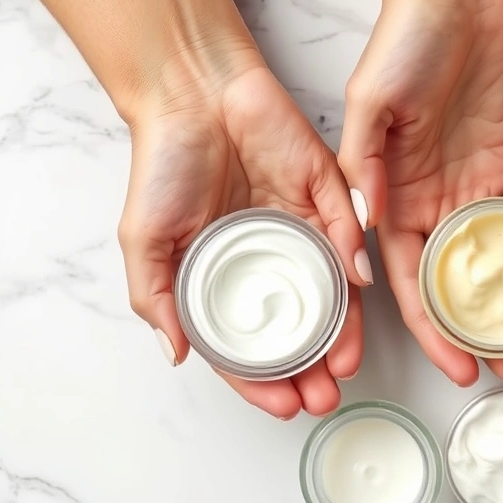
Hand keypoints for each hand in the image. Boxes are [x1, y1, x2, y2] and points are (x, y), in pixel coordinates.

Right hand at [121, 55, 371, 418]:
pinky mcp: (330, 195)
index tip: (286, 407)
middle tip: (324, 397)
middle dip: (315, 369)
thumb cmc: (165, 165)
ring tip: (346, 365)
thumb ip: (157, 297)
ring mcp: (305, 231)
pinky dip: (354, 262)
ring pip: (336, 293)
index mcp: (233, 278)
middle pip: (303, 328)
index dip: (268, 380)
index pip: (256, 343)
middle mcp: (275, 262)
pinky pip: (347, 233)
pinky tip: (356, 292)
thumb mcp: (146, 240)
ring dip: (344, 332)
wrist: (192, 94)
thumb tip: (176, 355)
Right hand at [339, 0, 502, 390]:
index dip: (437, 331)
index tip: (462, 370)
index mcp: (402, 199)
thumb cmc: (406, 40)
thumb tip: (365, 229)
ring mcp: (486, 179)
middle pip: (472, 283)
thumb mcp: (373, 102)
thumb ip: (365, 165)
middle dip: (497, 331)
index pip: (416, 282)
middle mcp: (445, 200)